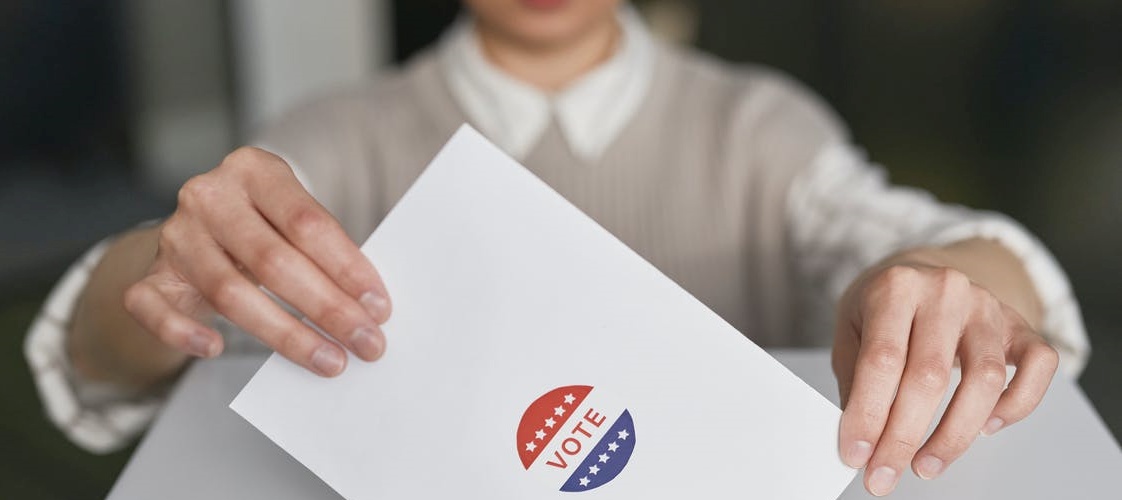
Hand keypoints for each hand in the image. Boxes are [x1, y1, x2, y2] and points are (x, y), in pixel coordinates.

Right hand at [123, 147, 391, 376]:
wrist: (198, 229)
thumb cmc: (264, 226)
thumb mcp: (293, 218)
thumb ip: (324, 250)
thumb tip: (369, 307)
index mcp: (254, 169)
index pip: (307, 222)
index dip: (347, 267)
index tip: (379, 306)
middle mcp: (210, 196)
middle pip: (273, 260)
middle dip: (327, 308)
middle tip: (366, 342)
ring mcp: (174, 235)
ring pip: (228, 291)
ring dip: (285, 334)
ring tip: (329, 360)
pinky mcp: (149, 275)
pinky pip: (155, 308)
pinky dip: (183, 332)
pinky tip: (216, 349)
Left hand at [832, 257, 1057, 495]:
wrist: (920, 272)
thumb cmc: (882, 305)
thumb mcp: (850, 329)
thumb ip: (854, 380)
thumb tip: (862, 439)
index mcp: (896, 287)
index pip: (882, 360)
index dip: (869, 414)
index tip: (857, 454)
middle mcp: (945, 292)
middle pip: (930, 376)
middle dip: (904, 437)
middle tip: (885, 474)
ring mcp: (987, 307)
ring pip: (985, 379)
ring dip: (955, 435)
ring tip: (926, 465)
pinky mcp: (1019, 325)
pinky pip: (1040, 367)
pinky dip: (1017, 405)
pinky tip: (986, 428)